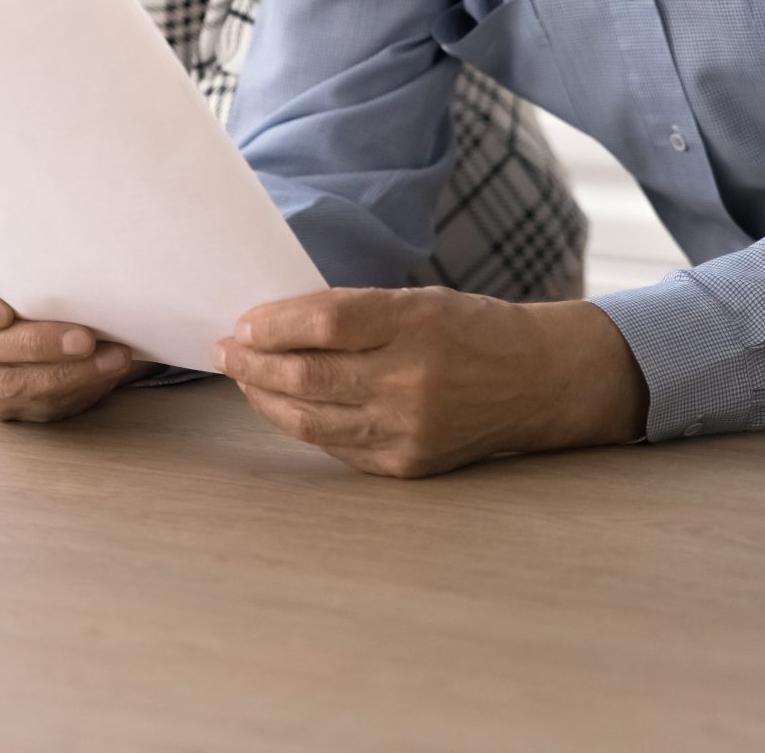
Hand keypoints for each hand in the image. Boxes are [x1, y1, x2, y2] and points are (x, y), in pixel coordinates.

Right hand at [0, 264, 140, 421]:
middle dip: (39, 345)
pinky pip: (40, 403)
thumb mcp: (24, 254)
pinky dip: (81, 387)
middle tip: (85, 338)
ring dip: (70, 373)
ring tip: (113, 357)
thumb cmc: (34, 272)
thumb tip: (77, 242)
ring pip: (15, 384)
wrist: (47, 307)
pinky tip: (109, 369)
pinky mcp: (8, 401)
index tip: (2, 311)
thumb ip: (29, 252)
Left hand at [218, 288, 647, 478]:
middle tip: (226, 351)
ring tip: (245, 379)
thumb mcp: (419, 300)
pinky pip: (336, 446)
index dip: (274, 323)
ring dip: (266, 398)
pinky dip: (302, 424)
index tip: (243, 322)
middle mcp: (411, 380)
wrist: (538, 381)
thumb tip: (275, 325)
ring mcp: (409, 428)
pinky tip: (283, 406)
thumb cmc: (471, 329)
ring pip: (311, 419)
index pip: (325, 321)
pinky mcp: (408, 464)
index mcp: (416, 324)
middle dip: (254, 363)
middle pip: (309, 375)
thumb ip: (354, 312)